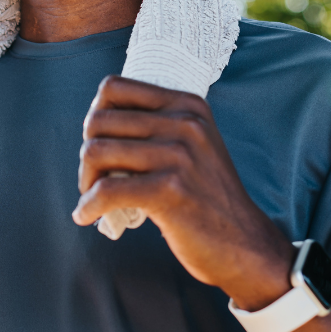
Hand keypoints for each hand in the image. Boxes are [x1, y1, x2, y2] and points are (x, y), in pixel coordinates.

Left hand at [74, 76, 294, 310]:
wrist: (244, 243)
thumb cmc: (205, 196)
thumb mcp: (192, 144)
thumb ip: (155, 125)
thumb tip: (95, 120)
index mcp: (186, 105)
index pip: (114, 87)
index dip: (96, 114)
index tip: (98, 141)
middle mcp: (185, 123)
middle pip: (99, 120)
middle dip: (87, 153)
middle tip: (94, 178)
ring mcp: (179, 156)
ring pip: (96, 151)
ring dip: (86, 179)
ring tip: (92, 197)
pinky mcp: (169, 190)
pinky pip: (106, 190)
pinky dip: (88, 205)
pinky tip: (86, 216)